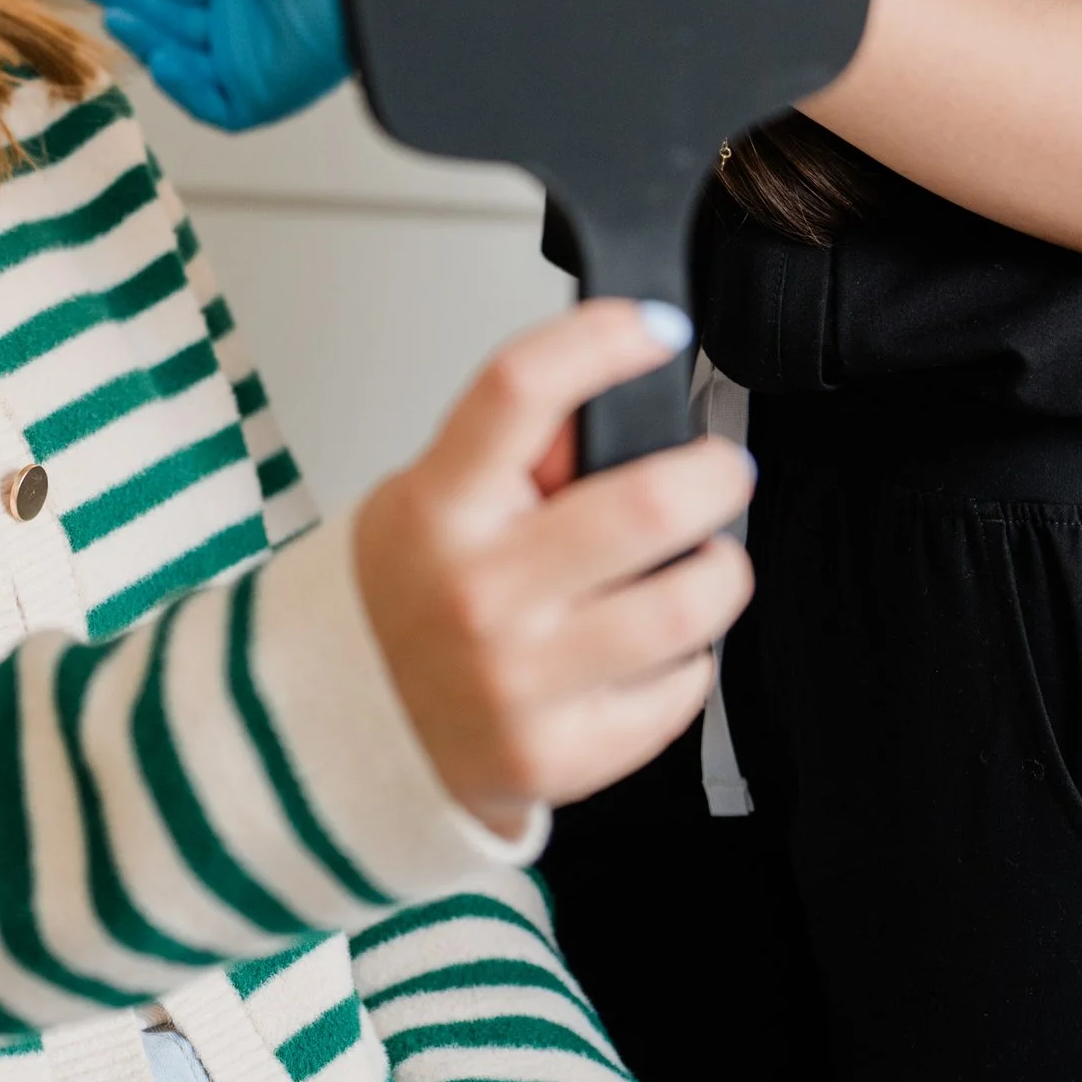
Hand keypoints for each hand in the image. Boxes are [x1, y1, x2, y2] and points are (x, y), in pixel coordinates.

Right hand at [78, 0, 349, 129]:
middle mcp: (233, 29)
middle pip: (165, 19)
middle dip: (128, 0)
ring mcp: (243, 67)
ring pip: (178, 58)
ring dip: (146, 37)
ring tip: (116, 15)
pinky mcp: (259, 101)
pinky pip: (209, 103)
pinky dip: (183, 86)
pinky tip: (162, 56)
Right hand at [353, 303, 751, 832]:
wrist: (359, 728)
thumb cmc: (410, 596)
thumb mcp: (433, 494)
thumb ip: (524, 447)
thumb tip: (620, 393)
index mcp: (440, 507)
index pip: (521, 390)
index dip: (603, 340)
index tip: (658, 327)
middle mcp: (476, 593)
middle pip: (642, 507)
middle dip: (714, 475)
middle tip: (721, 471)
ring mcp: (516, 682)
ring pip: (683, 608)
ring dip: (721, 572)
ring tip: (710, 563)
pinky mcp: (557, 754)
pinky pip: (678, 691)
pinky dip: (688, 660)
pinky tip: (657, 648)